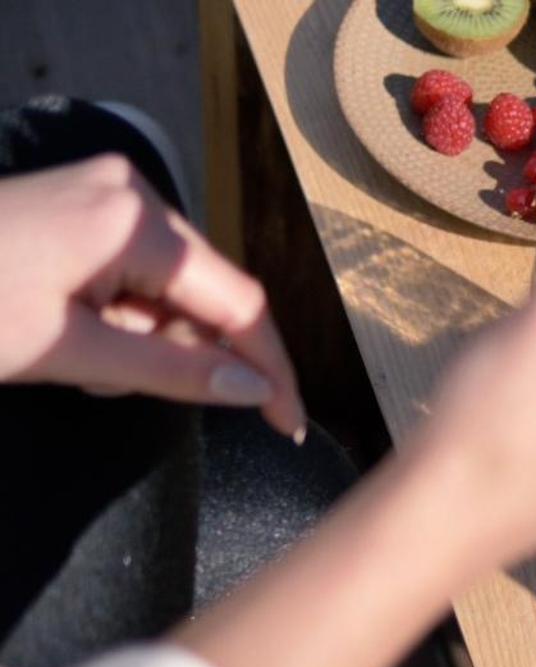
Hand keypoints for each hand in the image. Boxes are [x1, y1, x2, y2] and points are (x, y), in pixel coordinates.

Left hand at [0, 155, 303, 435]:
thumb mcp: (68, 354)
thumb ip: (172, 373)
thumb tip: (253, 392)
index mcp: (136, 224)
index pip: (239, 305)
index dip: (269, 369)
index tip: (287, 424)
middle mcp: (133, 194)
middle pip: (205, 294)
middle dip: (182, 352)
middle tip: (116, 387)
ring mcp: (106, 194)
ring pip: (169, 289)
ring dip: (145, 339)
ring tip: (77, 362)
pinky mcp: (83, 206)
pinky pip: (136, 271)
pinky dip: (120, 316)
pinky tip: (72, 335)